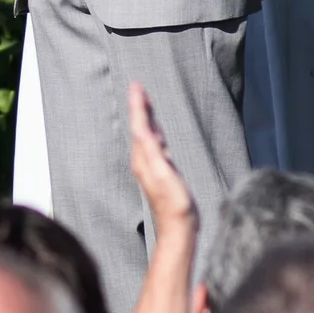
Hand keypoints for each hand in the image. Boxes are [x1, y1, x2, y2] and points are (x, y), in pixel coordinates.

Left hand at [124, 81, 194, 236]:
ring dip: (145, 118)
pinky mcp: (160, 173)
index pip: (138, 125)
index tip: (136, 86)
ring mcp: (150, 167)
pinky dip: (154, 133)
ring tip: (146, 103)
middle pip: (139, 127)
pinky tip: (157, 132)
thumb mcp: (164, 174)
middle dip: (139, 107)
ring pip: (146, 135)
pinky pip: (154, 146)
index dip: (138, 105)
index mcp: (143, 158)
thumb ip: (154, 152)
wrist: (178, 226)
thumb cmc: (174, 203)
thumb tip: (143, 130)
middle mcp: (143, 161)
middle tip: (138, 88)